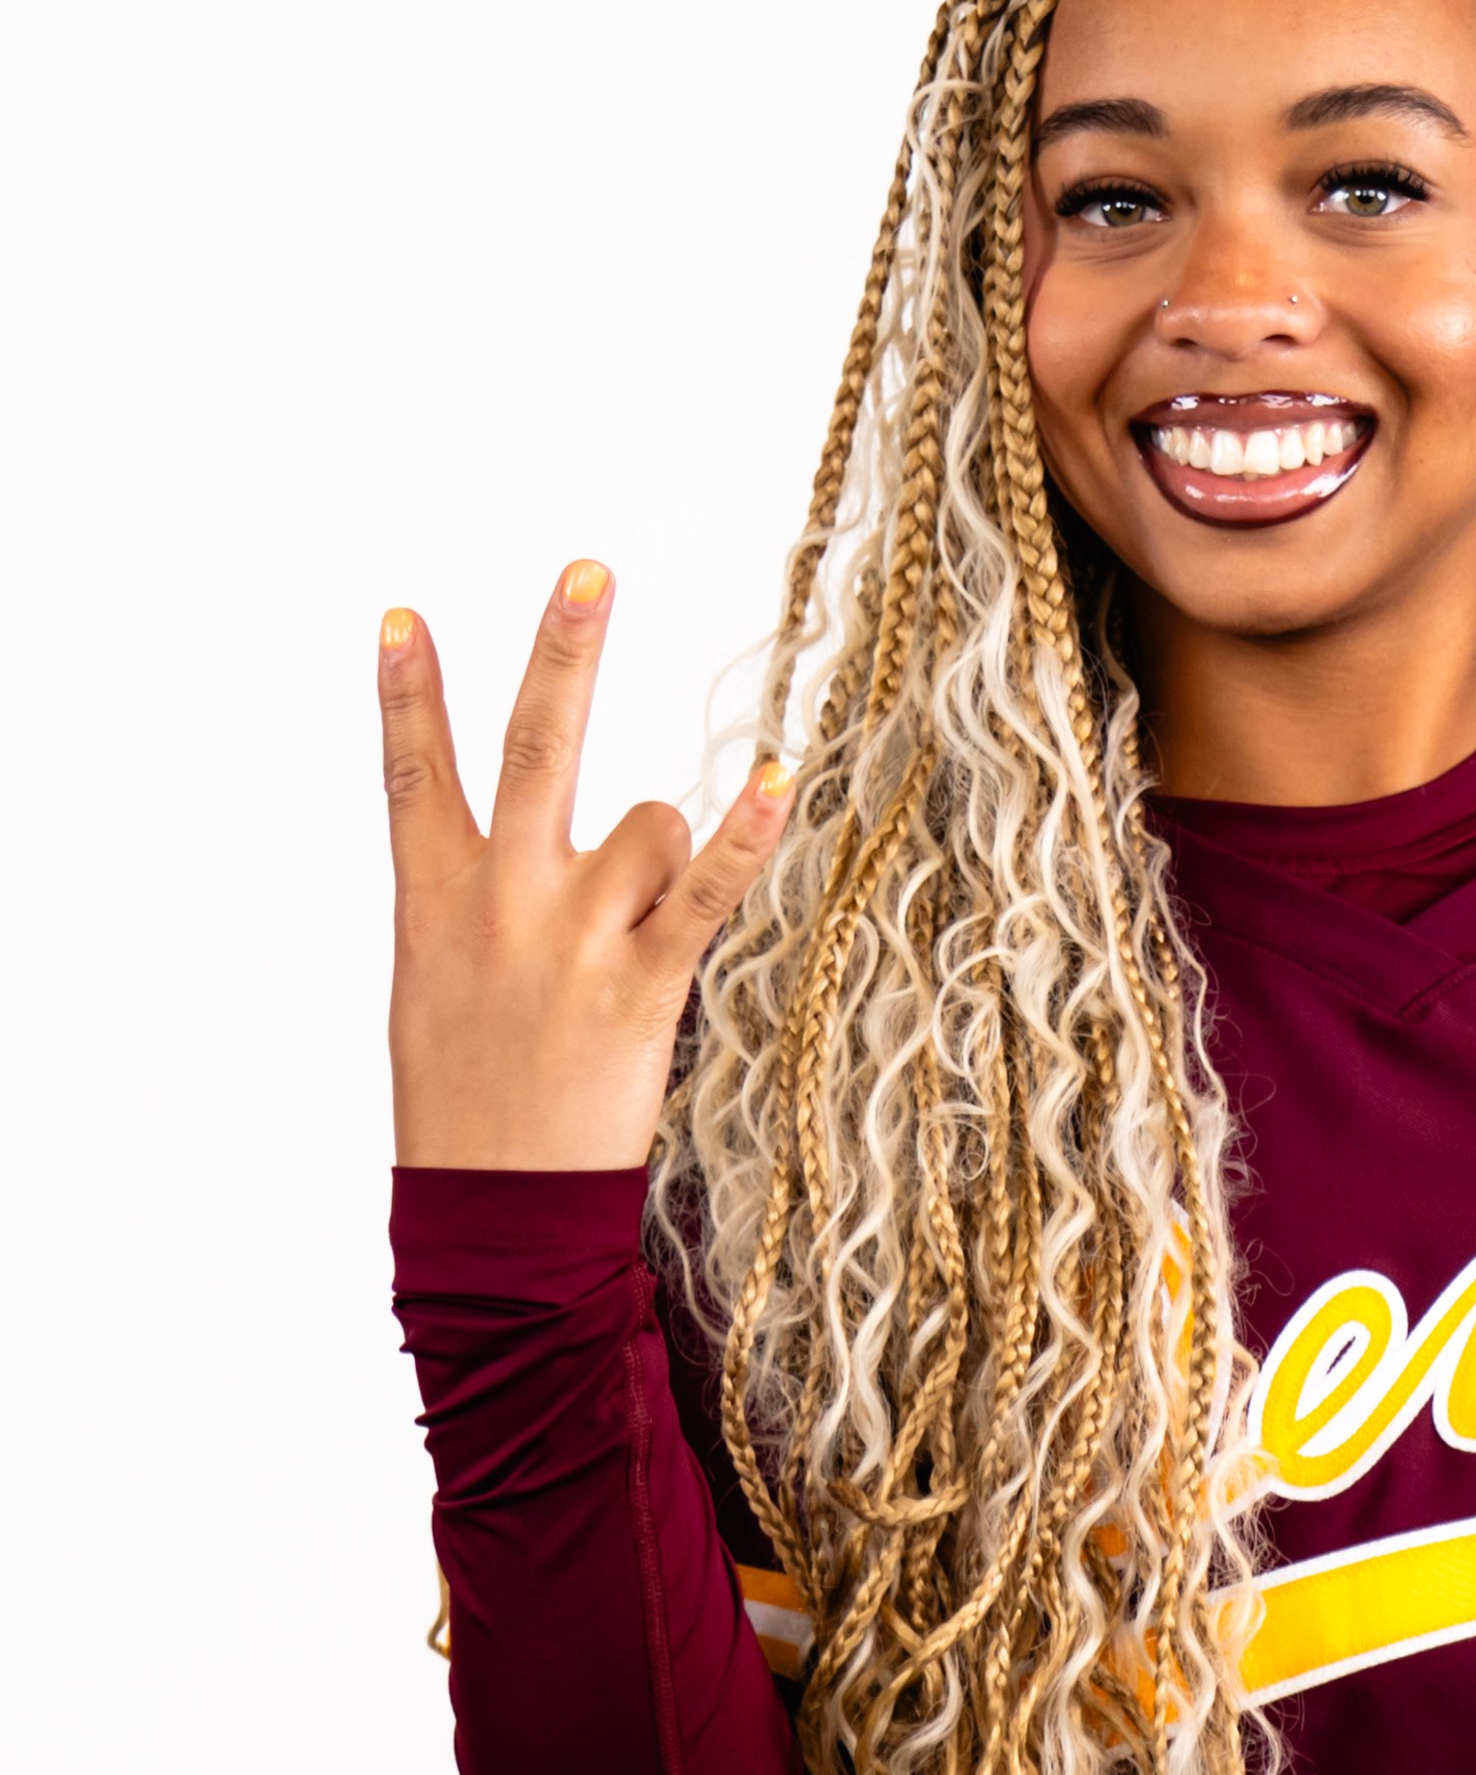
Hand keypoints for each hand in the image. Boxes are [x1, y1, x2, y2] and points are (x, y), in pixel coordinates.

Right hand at [380, 559, 791, 1169]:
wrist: (493, 1205)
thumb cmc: (470, 1095)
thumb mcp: (433, 988)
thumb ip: (470, 903)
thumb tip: (523, 842)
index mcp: (436, 902)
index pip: (412, 775)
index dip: (405, 693)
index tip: (400, 616)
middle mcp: (503, 902)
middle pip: (534, 745)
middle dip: (563, 651)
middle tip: (590, 569)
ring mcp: (573, 937)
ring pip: (650, 822)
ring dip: (668, 853)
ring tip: (640, 930)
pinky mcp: (642, 982)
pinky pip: (707, 890)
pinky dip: (746, 833)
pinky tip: (777, 774)